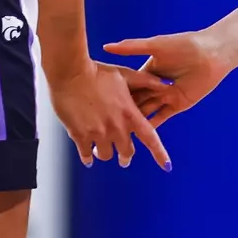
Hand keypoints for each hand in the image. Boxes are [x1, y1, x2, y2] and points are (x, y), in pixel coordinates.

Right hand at [48, 60, 170, 170]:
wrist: (71, 73)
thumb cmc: (98, 71)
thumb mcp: (125, 74)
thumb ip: (145, 81)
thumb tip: (164, 83)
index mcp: (129, 113)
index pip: (150, 138)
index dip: (159, 153)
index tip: (167, 166)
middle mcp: (115, 127)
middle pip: (127, 152)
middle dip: (126, 156)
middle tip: (124, 158)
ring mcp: (97, 132)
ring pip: (105, 155)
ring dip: (105, 154)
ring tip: (100, 150)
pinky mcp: (79, 135)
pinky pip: (85, 154)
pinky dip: (87, 157)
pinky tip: (87, 156)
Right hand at [105, 28, 233, 126]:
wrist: (212, 52)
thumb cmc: (185, 45)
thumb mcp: (156, 45)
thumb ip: (132, 47)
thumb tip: (107, 46)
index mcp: (148, 70)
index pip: (129, 86)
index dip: (115, 95)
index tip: (98, 103)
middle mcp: (156, 85)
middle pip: (136, 101)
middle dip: (122, 112)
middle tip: (103, 124)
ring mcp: (166, 96)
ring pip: (147, 111)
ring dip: (134, 121)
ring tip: (116, 133)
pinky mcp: (178, 104)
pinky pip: (162, 117)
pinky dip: (152, 126)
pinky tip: (138, 137)